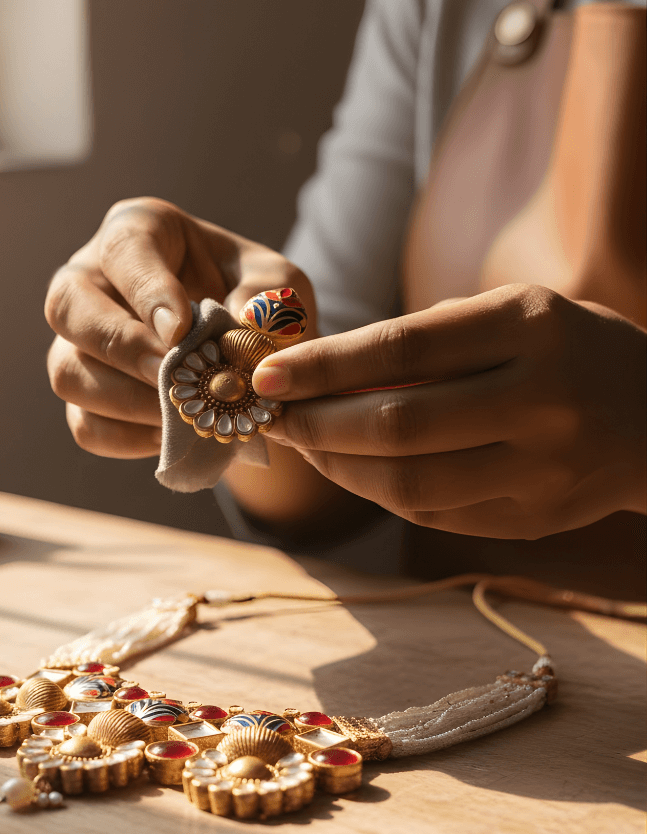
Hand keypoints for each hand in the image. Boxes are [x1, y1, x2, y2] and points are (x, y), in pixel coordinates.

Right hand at [45, 197, 315, 457]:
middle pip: (68, 307)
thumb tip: (243, 325)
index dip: (147, 291)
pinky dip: (129, 438)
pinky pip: (85, 424)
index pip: (124, 249)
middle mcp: (89, 281)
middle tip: (172, 376)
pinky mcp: (82, 395)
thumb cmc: (253, 302)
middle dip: (123, 348)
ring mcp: (75, 342)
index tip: (181, 330)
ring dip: (127, 401)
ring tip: (183, 412)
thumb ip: (269, 298)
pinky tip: (173, 435)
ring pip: (68, 372)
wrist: (246, 356)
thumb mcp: (278, 287)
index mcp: (138, 233)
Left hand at [252, 285, 646, 538]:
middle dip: (315, 424)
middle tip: (271, 417)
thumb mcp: (512, 314)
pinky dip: (375, 493)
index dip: (322, 367)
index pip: (402, 349)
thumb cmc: (566, 350)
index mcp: (531, 327)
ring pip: (406, 484)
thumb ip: (426, 339)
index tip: (266, 375)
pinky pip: (430, 514)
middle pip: (396, 425)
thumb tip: (318, 372)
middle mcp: (542, 399)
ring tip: (304, 445)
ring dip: (335, 468)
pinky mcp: (534, 519)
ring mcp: (542, 469)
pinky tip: (350, 470)